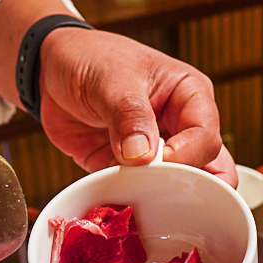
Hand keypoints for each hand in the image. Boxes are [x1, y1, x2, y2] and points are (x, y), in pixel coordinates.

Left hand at [37, 28, 236, 186]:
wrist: (51, 73)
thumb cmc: (90, 59)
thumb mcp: (112, 77)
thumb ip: (129, 114)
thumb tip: (142, 156)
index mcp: (190, 97)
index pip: (207, 136)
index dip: (188, 156)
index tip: (159, 161)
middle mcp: (182, 128)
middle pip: (211, 170)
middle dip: (195, 189)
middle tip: (167, 196)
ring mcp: (160, 154)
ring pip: (185, 189)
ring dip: (168, 201)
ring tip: (147, 203)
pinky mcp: (134, 173)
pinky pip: (145, 197)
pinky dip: (136, 203)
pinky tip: (122, 202)